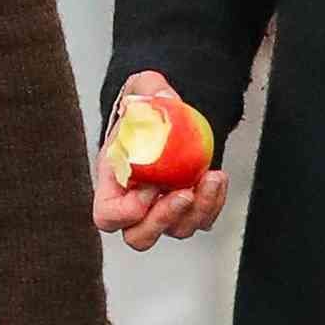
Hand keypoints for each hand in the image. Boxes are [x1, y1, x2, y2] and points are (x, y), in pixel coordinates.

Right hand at [92, 71, 227, 251]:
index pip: (107, 216)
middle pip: (139, 236)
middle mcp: (135, 204)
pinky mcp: (188, 207)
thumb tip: (162, 97)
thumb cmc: (147, 107)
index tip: (147, 186)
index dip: (125, 212)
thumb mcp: (142, 88)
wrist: (169, 116)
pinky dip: (213, 203)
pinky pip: (202, 219)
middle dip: (163, 220)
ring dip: (198, 210)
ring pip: (176, 231)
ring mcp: (162, 209)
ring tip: (210, 178)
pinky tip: (217, 178)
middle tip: (184, 193)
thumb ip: (147, 88)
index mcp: (113, 182)